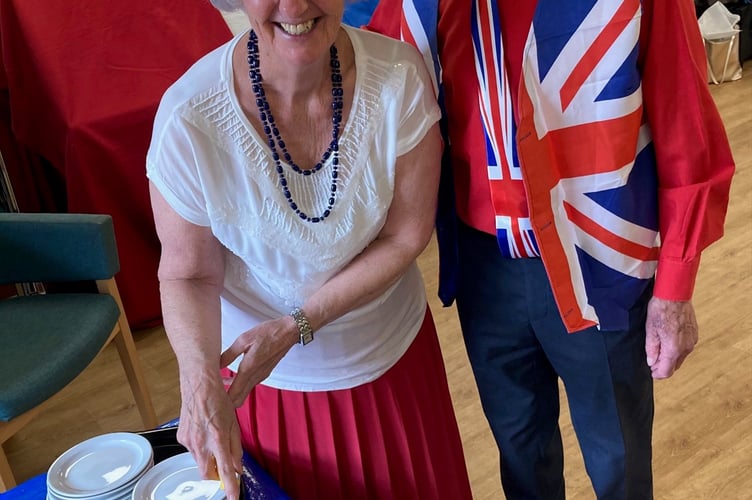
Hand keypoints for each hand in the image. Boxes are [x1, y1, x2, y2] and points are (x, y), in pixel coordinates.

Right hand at [176, 375, 242, 499]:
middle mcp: (200, 443)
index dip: (229, 486)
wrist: (199, 384)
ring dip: (208, 457)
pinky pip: (192, 450)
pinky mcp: (181, 437)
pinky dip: (200, 447)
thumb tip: (238, 467)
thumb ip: (236, 449)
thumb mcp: (234, 425)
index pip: (224, 470)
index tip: (232, 496)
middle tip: (224, 463)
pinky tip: (204, 432)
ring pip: (199, 461)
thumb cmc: (218, 400)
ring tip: (214, 437)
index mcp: (217, 439)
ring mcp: (188, 441)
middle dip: (216, 472)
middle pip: (207, 471)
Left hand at [220, 316, 298, 406]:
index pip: (233, 396)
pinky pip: (250, 385)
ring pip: (244, 393)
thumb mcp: (243, 340)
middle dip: (225, 400)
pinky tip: (234, 375)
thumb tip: (216, 365)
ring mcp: (261, 376)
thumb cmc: (267, 333)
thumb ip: (228, 355)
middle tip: (214, 391)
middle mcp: (256, 377)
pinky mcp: (264, 373)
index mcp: (248, 370)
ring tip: (221, 381)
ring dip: (233, 391)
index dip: (221, 401)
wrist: (288, 332)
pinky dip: (240, 384)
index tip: (211, 397)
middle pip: (238, 400)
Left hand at [645, 297, 697, 378]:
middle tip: (652, 361)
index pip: (667, 371)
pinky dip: (676, 350)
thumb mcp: (650, 330)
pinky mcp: (694, 334)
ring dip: (670, 358)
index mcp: (674, 348)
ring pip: (680, 357)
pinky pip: (685, 348)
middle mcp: (686, 347)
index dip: (657, 374)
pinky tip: (667, 341)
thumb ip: (651, 349)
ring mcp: (692, 341)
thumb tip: (652, 362)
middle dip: (663, 366)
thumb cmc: (661, 310)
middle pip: (674, 366)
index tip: (651, 372)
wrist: (675, 294)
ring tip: (658, 350)